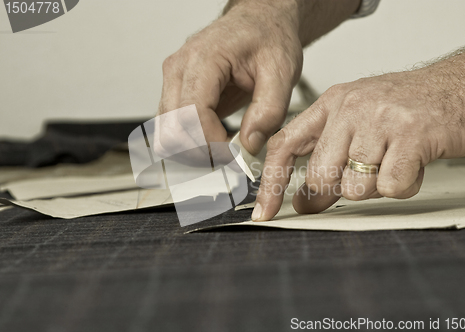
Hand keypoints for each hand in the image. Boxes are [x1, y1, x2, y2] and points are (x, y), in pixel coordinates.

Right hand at [155, 2, 302, 155]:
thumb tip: (249, 144)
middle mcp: (179, 70)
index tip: (237, 154)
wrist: (259, 23)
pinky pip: (171, 130)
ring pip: (165, 135)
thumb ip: (269, 110)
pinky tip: (215, 142)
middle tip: (230, 157)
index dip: (212, 143)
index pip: (191, 115)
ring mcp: (173, 82)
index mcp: (202, 59)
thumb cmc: (267, 38)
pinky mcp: (176, 94)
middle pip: (170, 131)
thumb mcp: (282, 71)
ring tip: (224, 150)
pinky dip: (190, 145)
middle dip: (201, 153)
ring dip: (193, 152)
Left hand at [252, 65, 464, 220]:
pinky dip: (405, 185)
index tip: (265, 212)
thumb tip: (301, 201)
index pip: (285, 146)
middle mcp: (351, 108)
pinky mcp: (411, 135)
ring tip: (394, 161)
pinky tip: (414, 163)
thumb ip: (327, 160)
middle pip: (320, 176)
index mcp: (332, 104)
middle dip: (340, 190)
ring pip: (355, 187)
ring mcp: (380, 120)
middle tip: (365, 175)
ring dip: (377, 186)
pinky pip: (391, 187)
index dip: (271, 184)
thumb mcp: (359, 125)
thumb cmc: (411, 108)